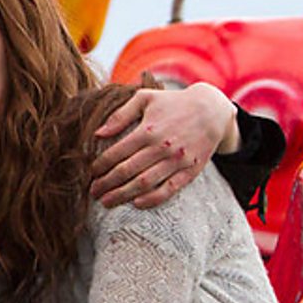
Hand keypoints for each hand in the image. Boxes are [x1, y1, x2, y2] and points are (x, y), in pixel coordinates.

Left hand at [89, 82, 238, 208]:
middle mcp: (161, 147)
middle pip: (126, 171)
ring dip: (123, 195)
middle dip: (106, 184)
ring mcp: (177, 160)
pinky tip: (137, 204)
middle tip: (93, 192)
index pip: (116, 153)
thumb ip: (120, 115)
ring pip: (145, 183)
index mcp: (147, 129)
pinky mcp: (191, 170)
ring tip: (107, 202)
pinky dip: (152, 199)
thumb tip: (97, 133)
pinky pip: (169, 189)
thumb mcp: (145, 98)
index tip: (90, 173)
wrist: (211, 110)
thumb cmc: (172, 102)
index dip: (100, 165)